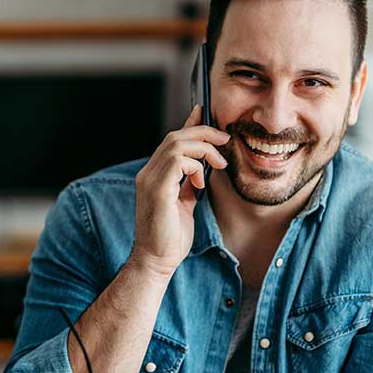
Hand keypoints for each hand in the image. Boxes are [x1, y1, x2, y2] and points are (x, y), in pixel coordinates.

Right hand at [131, 105, 229, 278]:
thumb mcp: (184, 204)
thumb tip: (201, 169)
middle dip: (203, 132)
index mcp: (154, 175)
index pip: (172, 140)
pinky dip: (195, 166)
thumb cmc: (170, 238)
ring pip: (177, 144)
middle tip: (224, 140)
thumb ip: (189, 184)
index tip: (204, 111)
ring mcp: (149, 180)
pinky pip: (178, 161)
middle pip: (175, 137)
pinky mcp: (157, 189)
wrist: (157, 261)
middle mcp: (148, 173)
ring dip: (203, 149)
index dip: (189, 123)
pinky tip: (201, 183)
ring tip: (218, 163)